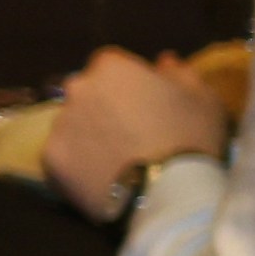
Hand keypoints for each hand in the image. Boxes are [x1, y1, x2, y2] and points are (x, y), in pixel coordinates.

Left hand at [42, 46, 232, 219]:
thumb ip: (180, 73)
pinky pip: (65, 157)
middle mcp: (78, 89)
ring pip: (74, 125)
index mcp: (112, 68)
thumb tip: (165, 62)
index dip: (130, 83)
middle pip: (87, 92)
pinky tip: (104, 178)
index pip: (112, 64)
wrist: (169, 194)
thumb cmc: (191, 137)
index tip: (147, 103)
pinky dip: (79, 164)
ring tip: (119, 160)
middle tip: (132, 132)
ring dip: (90, 135)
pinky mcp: (51, 161)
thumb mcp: (203, 99)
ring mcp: (60, 125)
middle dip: (105, 105)